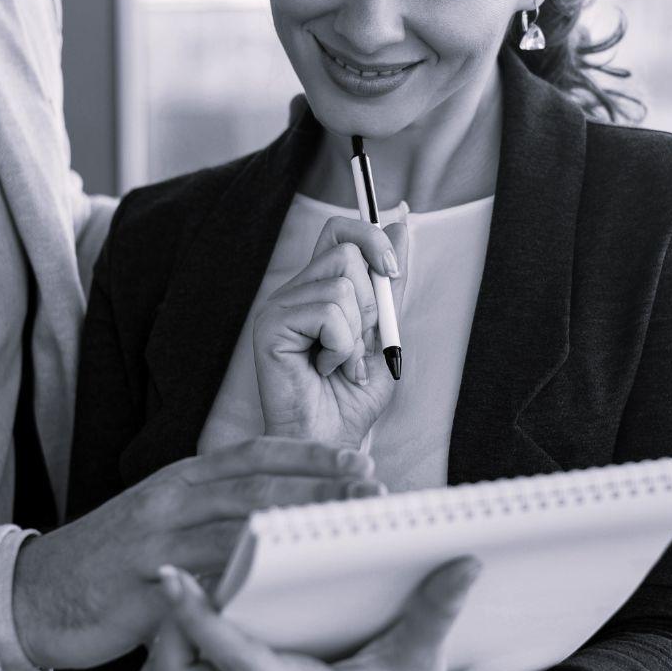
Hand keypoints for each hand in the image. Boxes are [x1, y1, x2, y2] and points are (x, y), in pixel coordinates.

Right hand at [11, 437, 380, 670]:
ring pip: (237, 530)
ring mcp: (154, 542)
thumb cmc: (112, 560)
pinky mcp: (140, 587)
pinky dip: (245, 586)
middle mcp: (170, 500)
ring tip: (344, 539)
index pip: (255, 453)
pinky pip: (203, 586)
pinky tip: (286, 594)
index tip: (360, 460)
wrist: (34, 594)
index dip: (311, 455)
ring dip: (295, 533)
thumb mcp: (163, 516)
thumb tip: (289, 513)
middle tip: (373, 493)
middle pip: (258, 486)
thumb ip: (215, 508)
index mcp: (181, 478)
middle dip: (320, 487)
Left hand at [140, 558, 501, 670]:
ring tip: (181, 613)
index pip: (232, 661)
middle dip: (163, 640)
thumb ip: (437, 608)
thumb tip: (464, 563)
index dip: (196, 619)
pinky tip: (191, 642)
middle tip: (178, 592)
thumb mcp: (422, 659)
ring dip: (160, 660)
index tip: (175, 578)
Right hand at [252, 215, 408, 449]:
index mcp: (317, 288)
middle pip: (347, 253)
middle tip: (359, 343)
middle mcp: (295, 291)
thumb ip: (389, 286)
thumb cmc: (351, 397)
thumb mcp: (383, 333)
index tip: (392, 269)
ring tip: (342, 364)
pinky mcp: (270, 326)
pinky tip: (326, 369)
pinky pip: (328, 313)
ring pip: (342, 287)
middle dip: (371, 303)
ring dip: (356, 334)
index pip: (338, 230)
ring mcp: (278, 306)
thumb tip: (401, 227)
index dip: (369, 237)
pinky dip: (342, 347)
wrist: (330, 443)